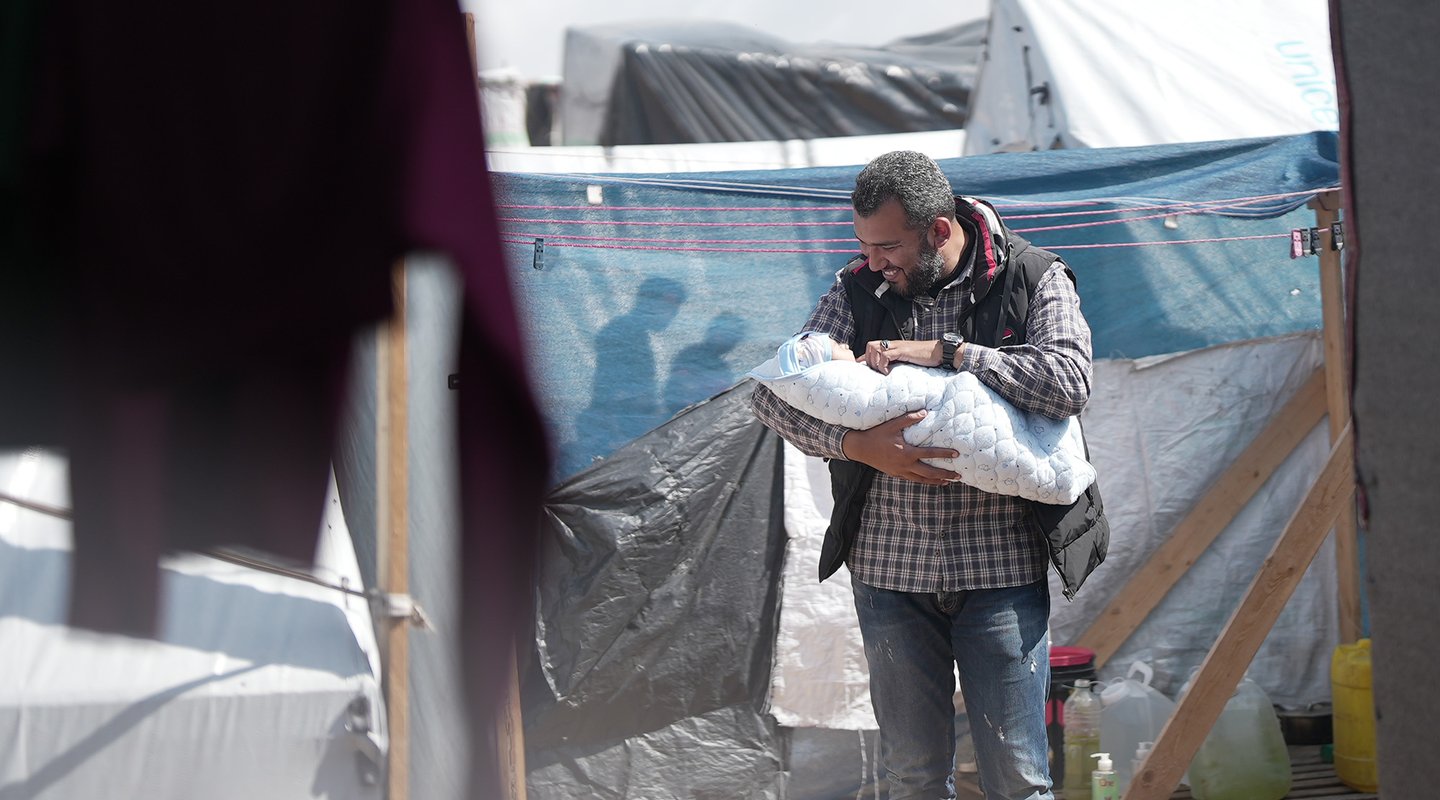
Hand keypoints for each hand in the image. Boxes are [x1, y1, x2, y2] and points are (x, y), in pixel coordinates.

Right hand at [841, 410, 960, 484]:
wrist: (860, 448)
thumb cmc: (876, 434)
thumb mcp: (893, 424)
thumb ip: (909, 419)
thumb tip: (925, 412)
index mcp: (907, 453)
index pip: (930, 454)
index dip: (944, 454)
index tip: (956, 454)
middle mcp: (905, 465)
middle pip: (929, 473)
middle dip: (945, 475)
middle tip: (957, 476)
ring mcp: (900, 472)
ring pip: (922, 479)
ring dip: (935, 481)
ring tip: (947, 482)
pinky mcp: (895, 474)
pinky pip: (912, 479)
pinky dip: (923, 481)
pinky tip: (928, 480)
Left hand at [861, 339, 943, 373]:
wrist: (939, 352)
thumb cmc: (925, 358)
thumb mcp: (907, 360)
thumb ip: (897, 362)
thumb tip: (889, 372)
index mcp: (894, 345)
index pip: (873, 347)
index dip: (865, 357)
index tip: (862, 367)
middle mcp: (894, 344)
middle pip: (871, 345)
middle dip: (869, 359)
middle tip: (875, 371)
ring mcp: (898, 346)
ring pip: (875, 348)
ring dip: (875, 362)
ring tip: (881, 372)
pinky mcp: (903, 351)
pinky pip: (886, 355)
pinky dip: (883, 365)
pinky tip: (887, 373)